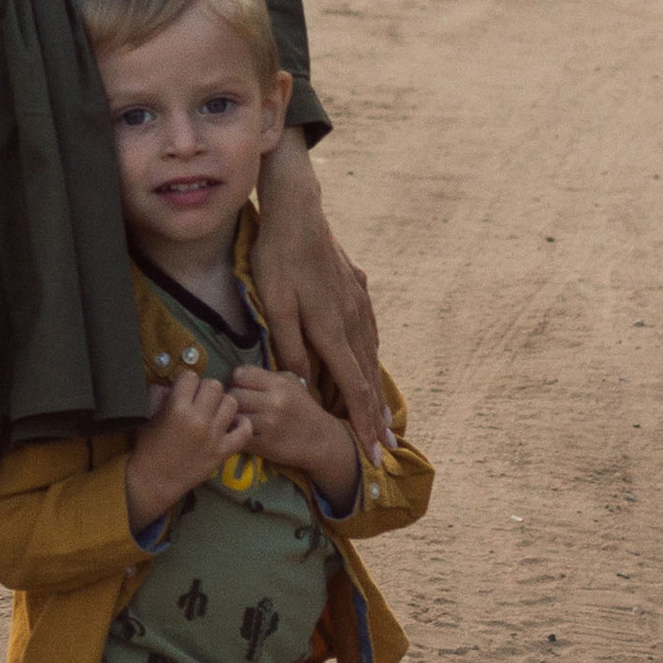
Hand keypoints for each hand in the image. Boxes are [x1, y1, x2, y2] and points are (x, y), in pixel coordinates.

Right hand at [123, 368, 250, 534]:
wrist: (153, 482)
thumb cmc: (147, 448)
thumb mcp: (150, 416)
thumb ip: (162, 395)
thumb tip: (173, 382)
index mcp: (177, 408)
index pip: (191, 376)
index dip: (186, 382)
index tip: (184, 391)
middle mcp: (198, 419)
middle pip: (214, 385)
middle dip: (205, 390)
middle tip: (199, 401)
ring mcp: (214, 436)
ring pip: (231, 402)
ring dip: (222, 404)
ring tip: (213, 413)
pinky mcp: (223, 452)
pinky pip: (245, 431)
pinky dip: (242, 425)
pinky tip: (231, 424)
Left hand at [224, 362, 359, 510]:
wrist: (321, 439)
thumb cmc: (303, 408)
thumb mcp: (292, 384)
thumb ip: (267, 376)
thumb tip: (237, 375)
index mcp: (280, 384)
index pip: (241, 374)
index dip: (236, 380)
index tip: (240, 387)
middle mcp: (274, 402)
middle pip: (233, 395)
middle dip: (231, 399)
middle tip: (236, 404)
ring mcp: (269, 425)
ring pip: (233, 416)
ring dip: (231, 417)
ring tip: (237, 418)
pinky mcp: (264, 445)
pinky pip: (238, 435)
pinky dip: (236, 433)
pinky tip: (242, 431)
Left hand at [253, 133, 387, 458]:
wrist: (299, 212)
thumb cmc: (279, 258)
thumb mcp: (275, 305)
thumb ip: (290, 345)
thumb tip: (302, 385)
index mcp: (332, 330)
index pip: (352, 387)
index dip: (362, 422)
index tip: (371, 450)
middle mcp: (352, 320)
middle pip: (367, 376)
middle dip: (376, 414)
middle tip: (386, 446)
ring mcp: (357, 303)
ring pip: (370, 353)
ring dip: (376, 387)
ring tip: (382, 413)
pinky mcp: (355, 288)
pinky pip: (368, 331)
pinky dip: (372, 354)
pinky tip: (371, 358)